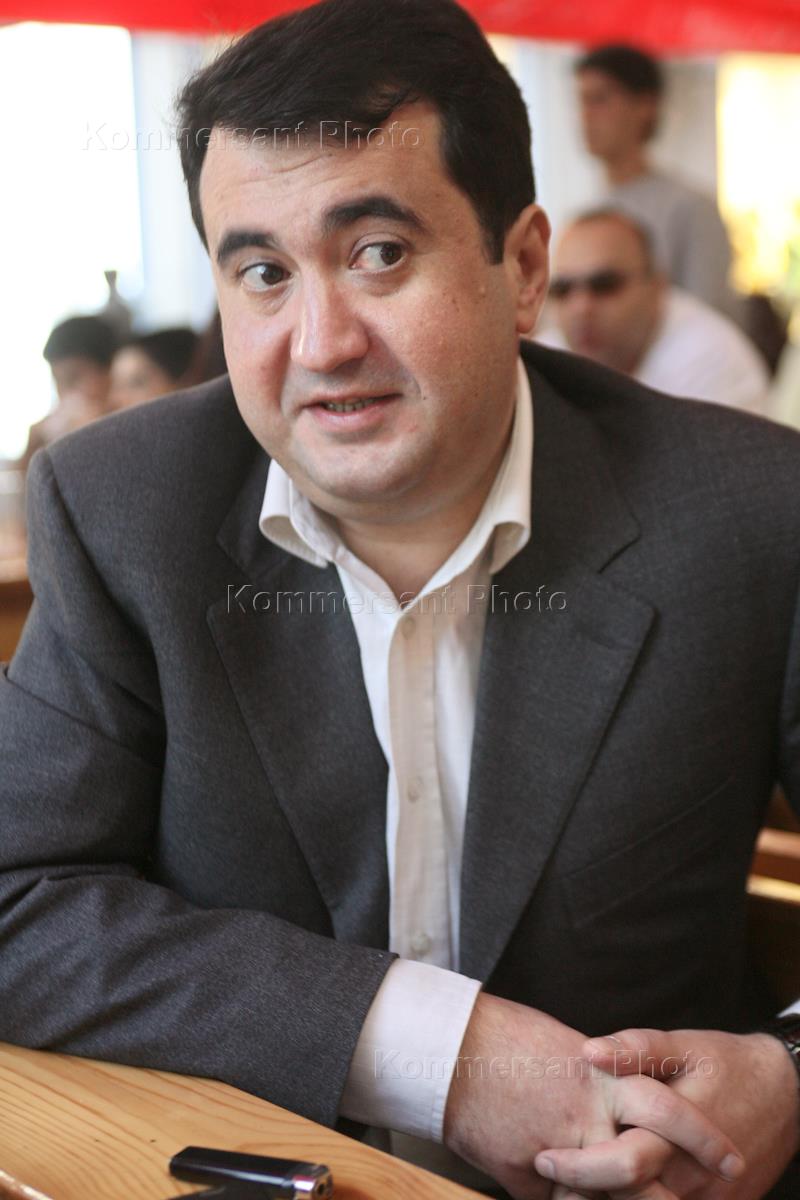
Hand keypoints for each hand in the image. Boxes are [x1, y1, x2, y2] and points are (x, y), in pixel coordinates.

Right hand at [442, 995, 743, 1199]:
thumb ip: (597, 1085)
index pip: (668, 1114)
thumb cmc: (507, 1039)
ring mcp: (557, 1151)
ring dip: (623, 1199)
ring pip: (610, 1196)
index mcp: (601, 1079)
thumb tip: (615, 1111)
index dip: (703, 1139)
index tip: (728, 1159)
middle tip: (713, 1183)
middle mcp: (586, 1117)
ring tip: (638, 1196)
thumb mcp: (566, 1051)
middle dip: (678, 1192)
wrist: (450, 1051)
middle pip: (645, 1165)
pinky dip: (570, 1197)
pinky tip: (570, 1190)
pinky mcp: (527, 1175)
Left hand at [534, 1026, 799, 1197]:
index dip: (575, 1167)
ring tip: (576, 1186)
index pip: (618, 1165)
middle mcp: (688, 1176)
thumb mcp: (681, 1045)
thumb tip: (588, 1051)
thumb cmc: (726, 1063)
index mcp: (673, 1133)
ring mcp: (706, 1199)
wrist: (787, 1095)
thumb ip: (634, 1049)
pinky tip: (616, 1189)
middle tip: (551, 1178)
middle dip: (582, 1195)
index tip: (542, 1159)